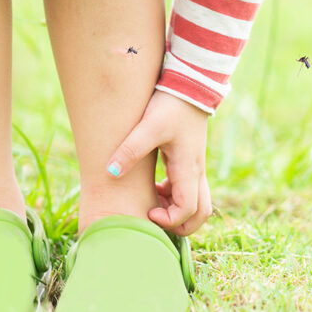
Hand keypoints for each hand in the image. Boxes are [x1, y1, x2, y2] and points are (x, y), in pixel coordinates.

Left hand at [107, 90, 211, 235]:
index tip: (148, 213)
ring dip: (177, 210)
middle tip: (154, 220)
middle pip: (201, 214)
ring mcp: (196, 167)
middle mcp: (196, 172)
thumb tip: (110, 172)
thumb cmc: (171, 105)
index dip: (170, 220)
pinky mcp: (190, 160)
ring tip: (152, 204)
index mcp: (188, 168)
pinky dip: (174, 197)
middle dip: (181, 226)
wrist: (189, 85)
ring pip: (197, 202)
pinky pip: (189, 189)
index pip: (189, 210)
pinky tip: (156, 186)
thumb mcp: (148, 126)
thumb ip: (131, 149)